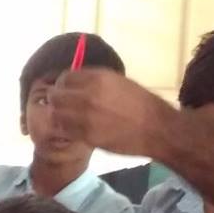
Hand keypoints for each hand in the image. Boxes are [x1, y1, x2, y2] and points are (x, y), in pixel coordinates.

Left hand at [48, 69, 175, 158]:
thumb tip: (76, 82)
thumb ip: (95, 81)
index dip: (63, 84)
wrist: (157, 128)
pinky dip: (65, 130)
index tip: (66, 90)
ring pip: (56, 114)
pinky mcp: (86, 135)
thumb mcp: (119, 82)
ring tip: (66, 119)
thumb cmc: (141, 104)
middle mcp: (88, 95)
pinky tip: (72, 130)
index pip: (65, 77)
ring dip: (58, 115)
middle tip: (62, 106)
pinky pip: (65, 130)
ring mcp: (85, 116)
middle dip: (56, 100)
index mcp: (98, 78)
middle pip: (56, 95)